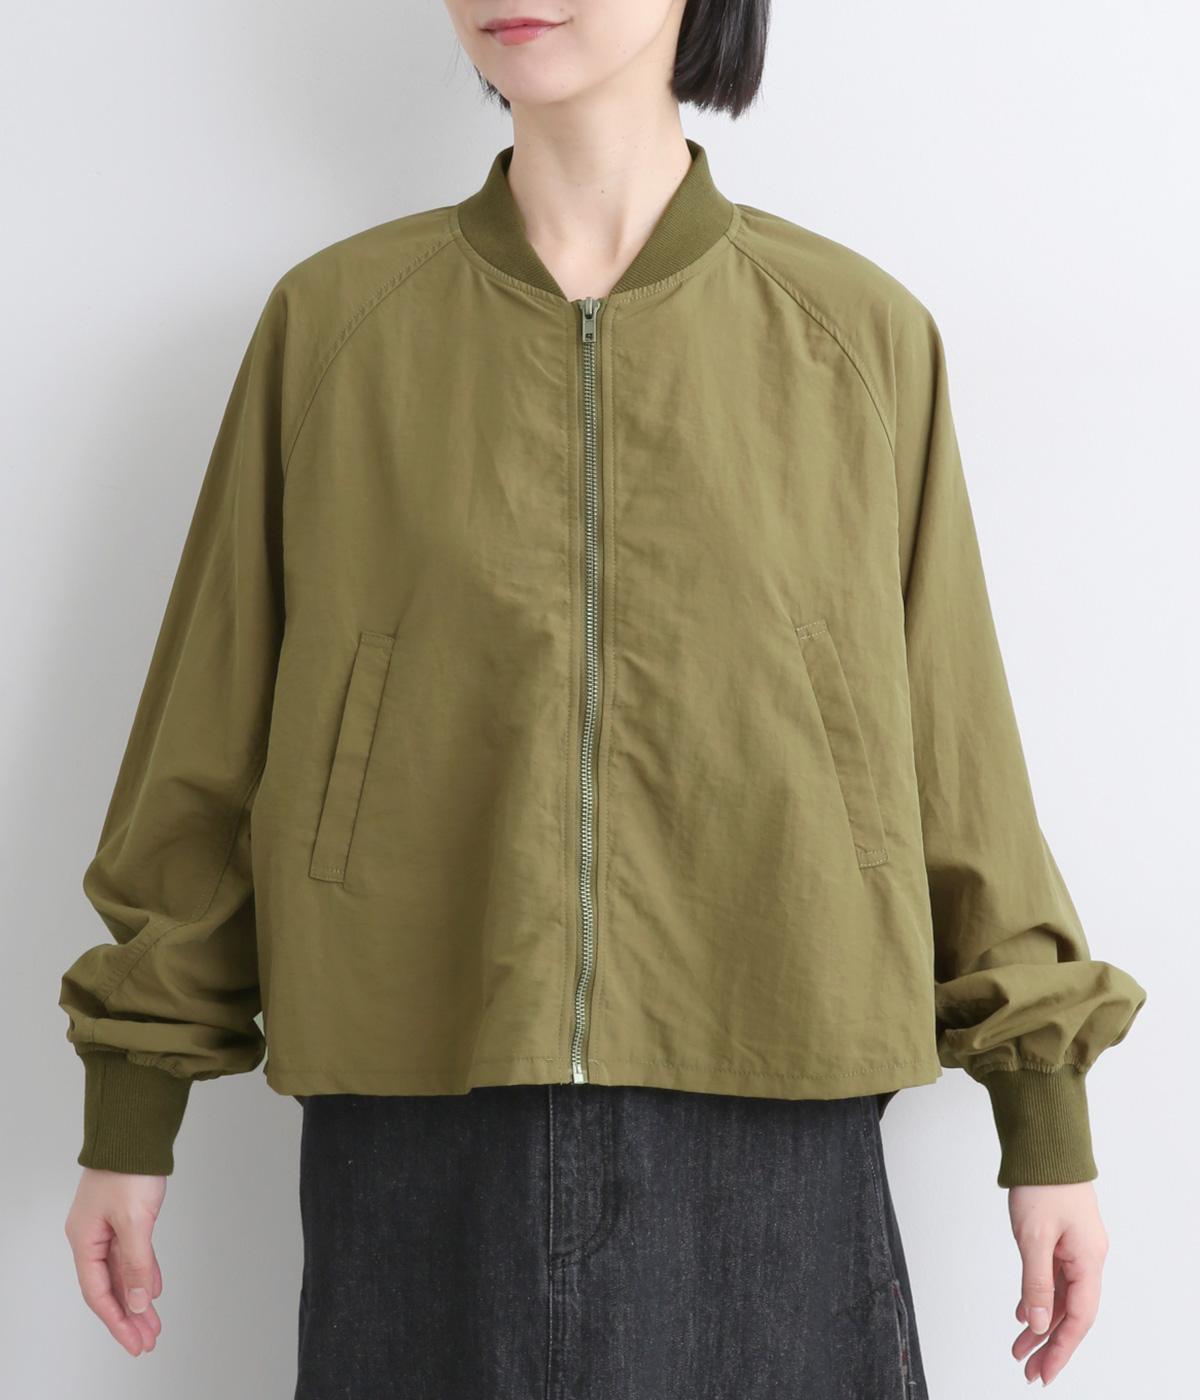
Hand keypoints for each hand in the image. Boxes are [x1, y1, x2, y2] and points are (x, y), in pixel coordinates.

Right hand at [64, 1166, 167, 1355]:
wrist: (135, 1132)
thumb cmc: (128, 1169)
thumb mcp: (134, 1220)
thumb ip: (136, 1263)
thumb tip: (137, 1301)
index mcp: (84, 1240)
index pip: (98, 1292)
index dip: (116, 1320)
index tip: (133, 1342)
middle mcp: (92, 1237)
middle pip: (109, 1286)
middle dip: (128, 1316)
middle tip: (146, 1341)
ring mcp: (107, 1227)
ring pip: (122, 1272)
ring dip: (137, 1298)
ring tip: (153, 1324)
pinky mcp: (124, 1216)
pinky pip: (132, 1254)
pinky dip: (142, 1272)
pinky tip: (152, 1289)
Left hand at [1007, 1181, 1108, 1385]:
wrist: (1045, 1146)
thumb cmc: (1042, 1184)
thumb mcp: (1034, 1237)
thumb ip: (1036, 1282)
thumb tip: (1038, 1323)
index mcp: (1089, 1260)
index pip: (1079, 1318)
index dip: (1061, 1348)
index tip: (1044, 1373)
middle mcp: (1088, 1259)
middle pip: (1072, 1312)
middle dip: (1051, 1344)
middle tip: (1029, 1371)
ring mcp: (1076, 1249)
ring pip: (1061, 1297)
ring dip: (1042, 1323)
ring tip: (1020, 1349)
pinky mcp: (1062, 1240)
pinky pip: (1054, 1278)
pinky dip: (1039, 1297)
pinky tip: (1024, 1314)